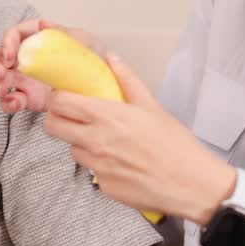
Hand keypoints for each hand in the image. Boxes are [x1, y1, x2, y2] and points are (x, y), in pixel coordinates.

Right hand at [0, 19, 108, 113]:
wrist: (100, 88)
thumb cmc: (92, 61)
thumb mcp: (81, 41)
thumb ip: (62, 32)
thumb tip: (44, 23)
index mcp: (35, 39)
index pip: (12, 34)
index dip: (6, 43)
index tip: (11, 55)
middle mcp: (24, 57)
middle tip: (1, 75)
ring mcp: (22, 78)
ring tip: (3, 91)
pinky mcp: (25, 98)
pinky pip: (7, 100)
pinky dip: (7, 103)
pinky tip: (17, 104)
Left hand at [44, 54, 234, 223]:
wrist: (192, 184)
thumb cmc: (176, 145)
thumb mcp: (152, 106)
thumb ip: (127, 81)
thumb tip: (112, 59)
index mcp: (106, 117)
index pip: (60, 103)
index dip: (58, 98)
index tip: (65, 97)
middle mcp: (95, 141)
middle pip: (53, 127)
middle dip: (58, 119)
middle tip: (72, 118)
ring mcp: (96, 166)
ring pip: (71, 150)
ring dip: (80, 144)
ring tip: (105, 141)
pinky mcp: (103, 186)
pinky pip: (90, 171)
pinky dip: (99, 165)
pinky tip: (120, 162)